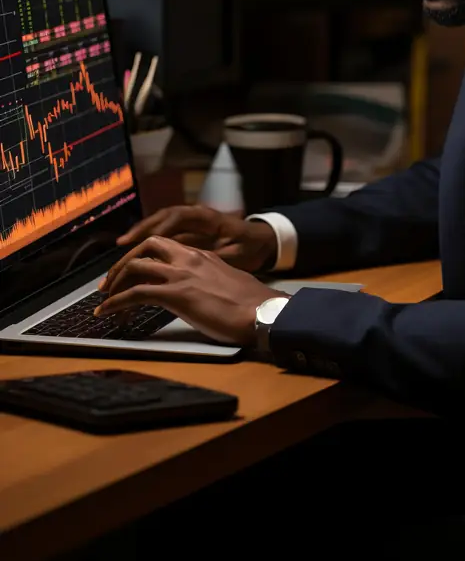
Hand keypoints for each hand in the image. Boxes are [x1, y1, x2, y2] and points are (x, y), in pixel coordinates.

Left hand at [96, 236, 286, 344]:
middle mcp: (189, 258)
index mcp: (203, 255)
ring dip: (114, 282)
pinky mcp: (175, 294)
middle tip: (111, 282)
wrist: (264, 311)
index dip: (144, 258)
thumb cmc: (253, 305)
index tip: (133, 272)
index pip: (165, 248)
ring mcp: (181, 274)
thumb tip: (203, 293)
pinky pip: (135, 294)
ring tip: (104, 299)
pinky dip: (115, 303)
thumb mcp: (229, 284)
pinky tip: (106, 313)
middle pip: (145, 247)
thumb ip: (211, 282)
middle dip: (124, 262)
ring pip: (135, 266)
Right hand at [117, 204, 276, 272]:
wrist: (262, 242)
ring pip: (160, 226)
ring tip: (122, 248)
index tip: (143, 237)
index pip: (178, 217)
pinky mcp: (188, 235)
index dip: (159, 226)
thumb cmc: (251, 246)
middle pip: (162, 219)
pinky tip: (137, 258)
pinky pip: (164, 236)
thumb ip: (217, 256)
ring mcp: (190, 224)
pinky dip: (149, 245)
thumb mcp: (238, 253)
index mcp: (208, 218)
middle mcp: (195, 217)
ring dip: (140, 236)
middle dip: (140, 229)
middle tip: (122, 244)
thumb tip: (200, 262)